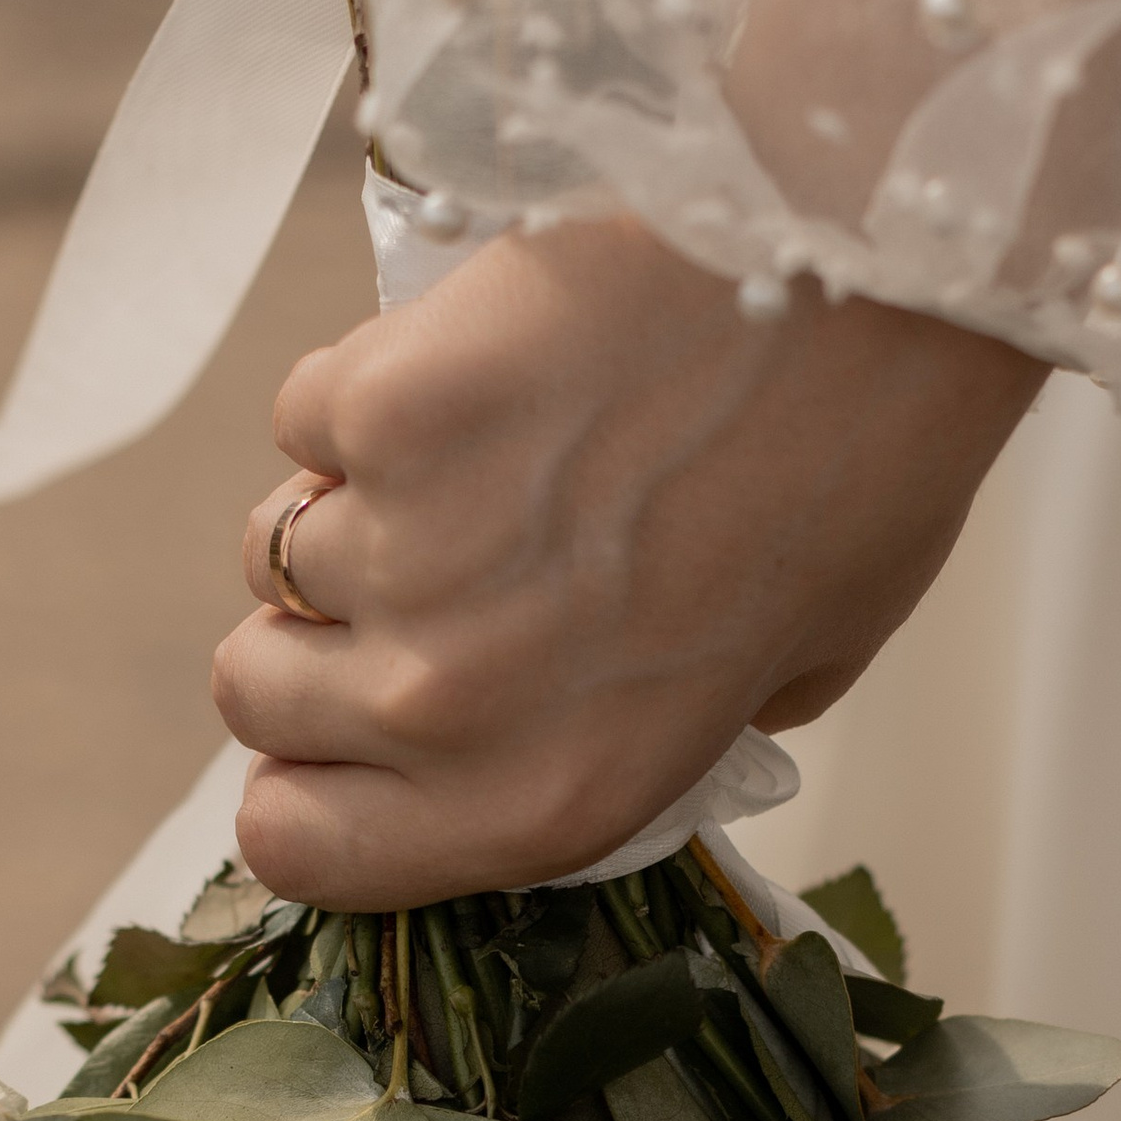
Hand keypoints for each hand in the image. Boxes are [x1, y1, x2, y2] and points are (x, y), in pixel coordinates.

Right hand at [216, 217, 1041, 907]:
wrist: (868, 274)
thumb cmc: (863, 476)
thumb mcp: (788, 681)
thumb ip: (641, 730)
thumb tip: (551, 714)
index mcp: (546, 800)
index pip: (294, 846)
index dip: (306, 783)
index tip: (344, 729)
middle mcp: (450, 708)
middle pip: (252, 694)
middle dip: (319, 636)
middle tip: (428, 569)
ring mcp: (404, 555)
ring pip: (270, 552)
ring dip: (344, 507)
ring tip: (475, 458)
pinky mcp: (383, 410)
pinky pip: (308, 414)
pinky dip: (371, 389)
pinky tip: (489, 365)